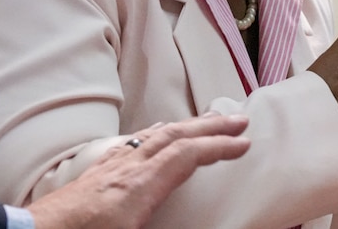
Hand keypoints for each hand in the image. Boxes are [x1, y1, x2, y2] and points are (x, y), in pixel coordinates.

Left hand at [28, 114, 250, 228]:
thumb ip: (165, 228)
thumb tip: (194, 225)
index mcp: (137, 188)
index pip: (186, 155)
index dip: (218, 146)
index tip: (244, 143)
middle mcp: (124, 170)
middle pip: (174, 135)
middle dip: (210, 125)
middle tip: (239, 119)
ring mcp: (107, 170)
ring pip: (153, 135)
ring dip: (186, 126)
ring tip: (207, 120)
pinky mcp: (93, 176)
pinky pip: (132, 144)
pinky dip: (155, 134)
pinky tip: (156, 134)